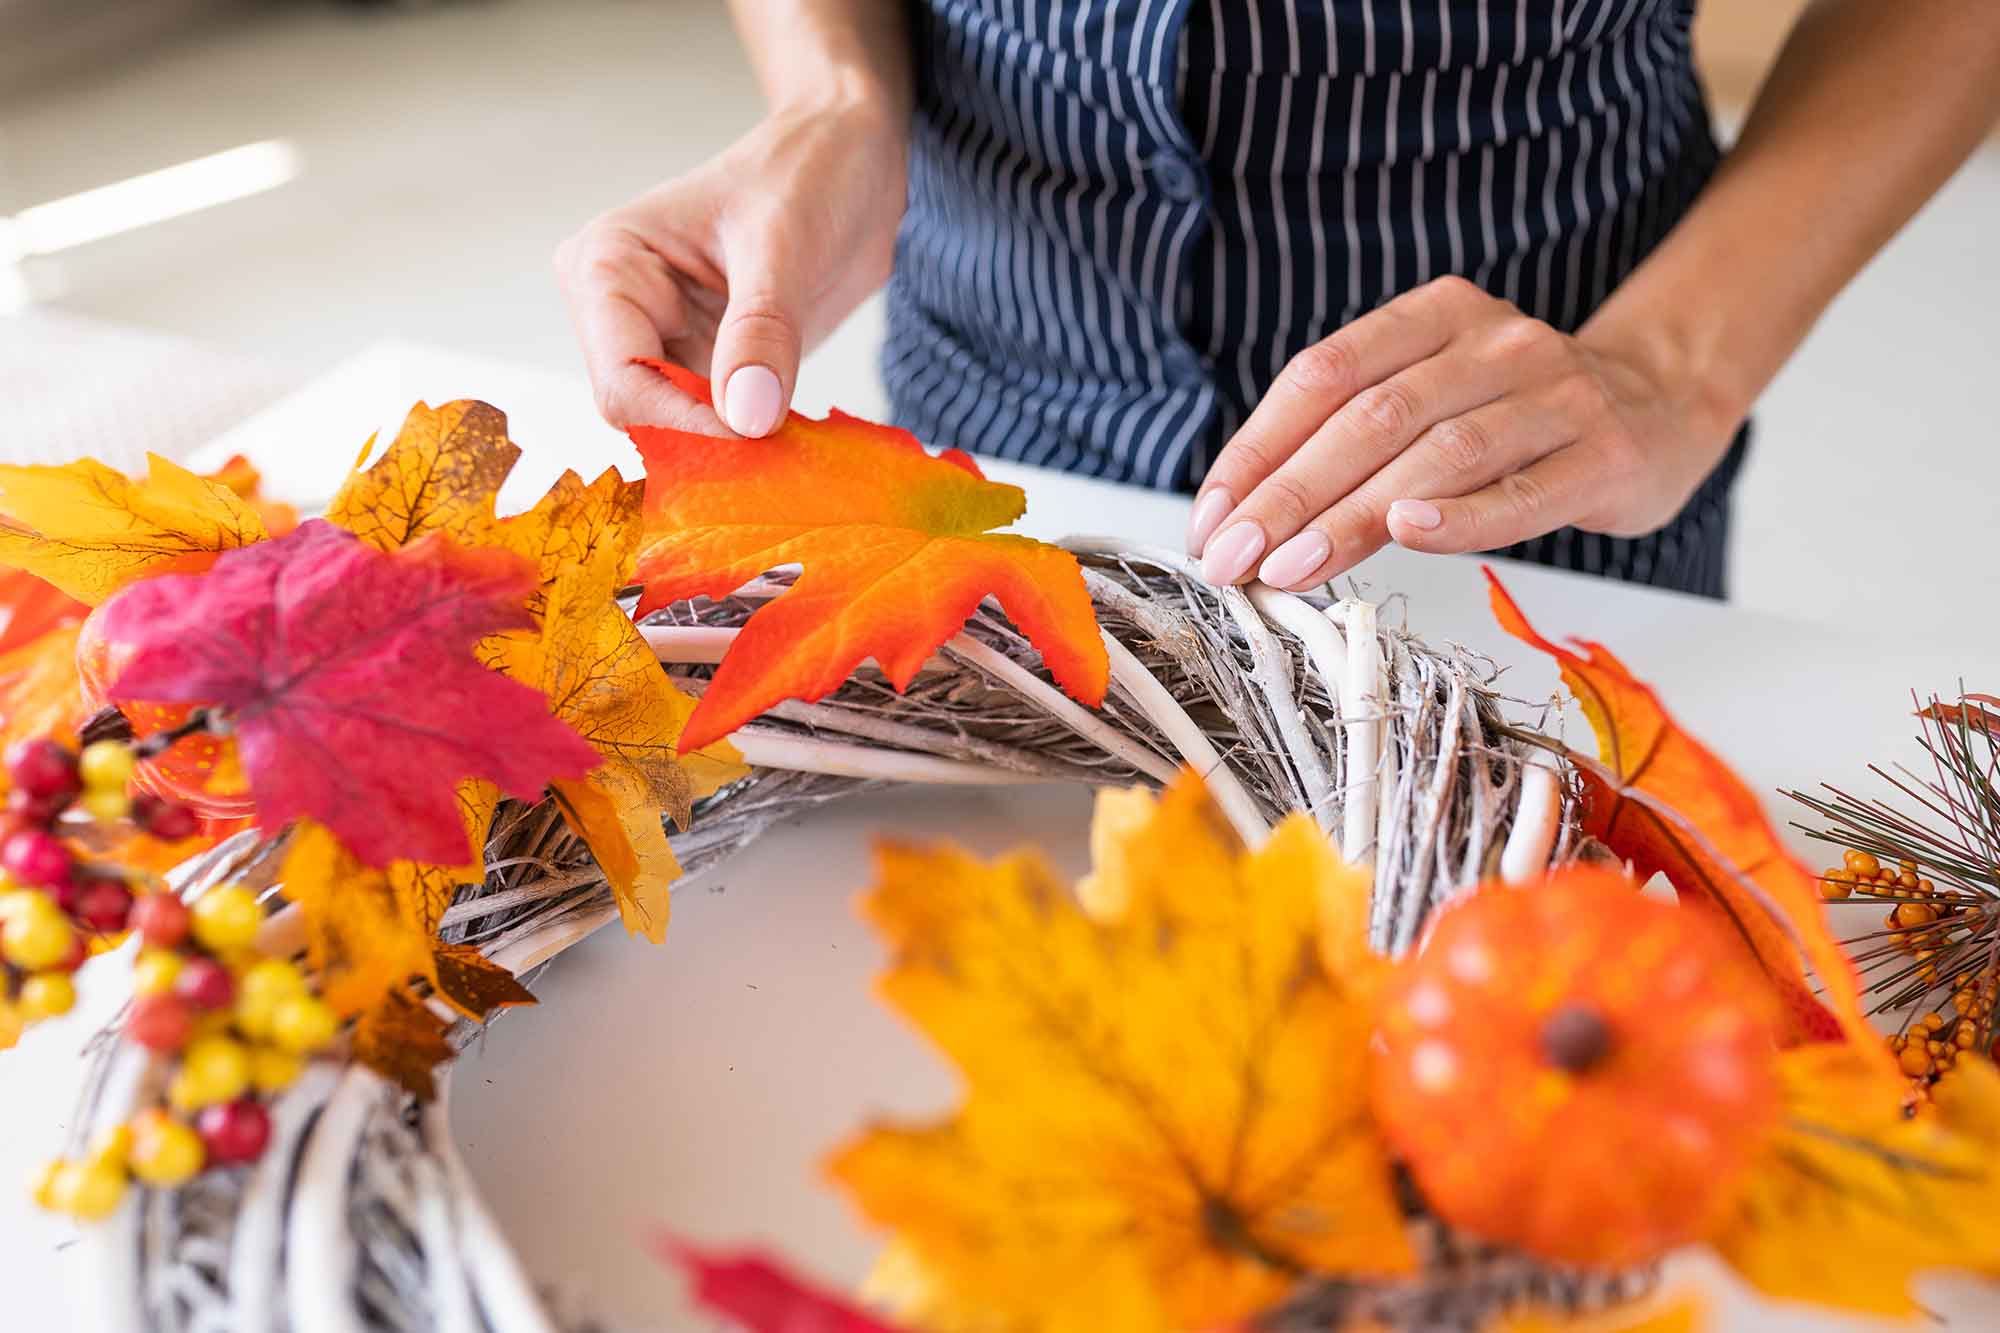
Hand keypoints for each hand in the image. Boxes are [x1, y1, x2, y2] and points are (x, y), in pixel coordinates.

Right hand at [554, 97, 905, 435]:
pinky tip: (796, 445)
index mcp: (608, 266)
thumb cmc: (807, 171)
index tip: (759, 437)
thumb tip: (746, 419)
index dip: (685, 422)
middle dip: (708, 442)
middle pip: (642, 414)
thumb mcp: (786, 243)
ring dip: (734, 450)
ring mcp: (662, 342)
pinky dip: (754, 441)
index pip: (624, 380)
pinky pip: (717, 426)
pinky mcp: (707, 365)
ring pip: (678, 430)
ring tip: (794, 456)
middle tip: (783, 460)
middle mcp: (619, 312)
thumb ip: (763, 330)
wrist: (850, 159)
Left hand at [1185, 276, 1741, 588]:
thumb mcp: (1433, 400)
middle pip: (1370, 417)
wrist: (1660, 409)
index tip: (1211, 518)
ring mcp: (1555, 394)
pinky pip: (1523, 490)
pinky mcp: (1603, 454)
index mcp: (1436, 315)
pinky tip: (1407, 534)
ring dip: (1352, 515)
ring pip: (1437, 454)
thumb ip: (1351, 439)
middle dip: (1288, 493)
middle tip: (1233, 558)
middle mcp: (1495, 343)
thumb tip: (1243, 520)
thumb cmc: (1517, 418)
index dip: (1258, 448)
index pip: (1323, 375)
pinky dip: (1461, 515)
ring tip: (1290, 567)